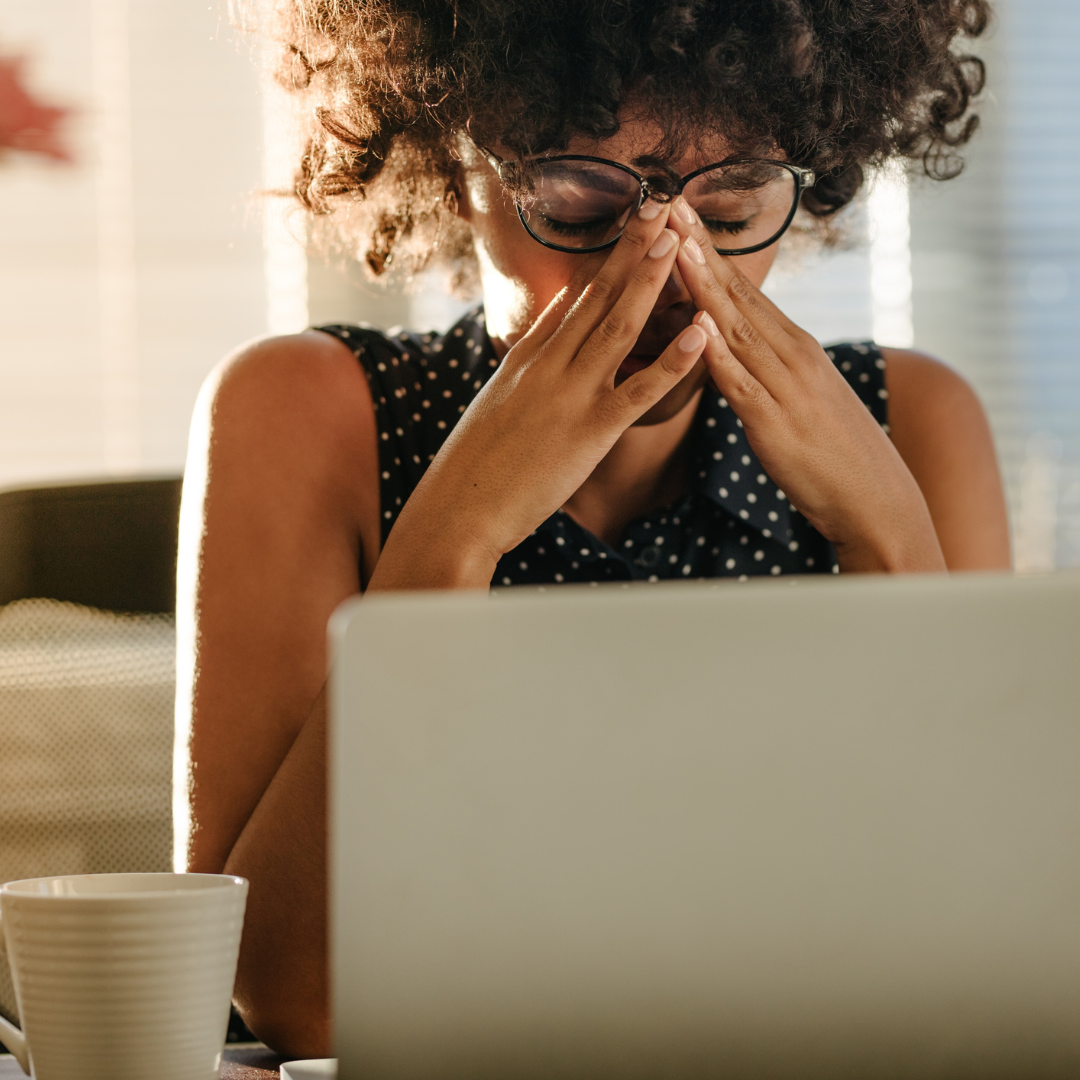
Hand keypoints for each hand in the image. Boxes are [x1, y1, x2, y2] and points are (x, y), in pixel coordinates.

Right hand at [367, 202, 709, 590]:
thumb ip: (528, 358)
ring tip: (678, 240)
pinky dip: (673, 360)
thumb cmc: (475, 464)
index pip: (575, 298)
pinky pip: (640, 390)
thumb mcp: (498, 400)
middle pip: (598, 296)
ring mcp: (570, 394)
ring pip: (619, 327)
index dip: (608, 259)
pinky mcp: (590, 431)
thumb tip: (553, 320)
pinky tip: (701, 333)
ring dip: (651, 281)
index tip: (633, 223)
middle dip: (632, 248)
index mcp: (528, 357)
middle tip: (662, 204)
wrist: (458, 509)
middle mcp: (549, 365)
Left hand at [668, 198, 944, 573]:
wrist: (875, 500)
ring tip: (676, 246)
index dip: (708, 250)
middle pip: (738, 294)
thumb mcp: (801, 396)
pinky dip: (719, 355)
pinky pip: (742, 385)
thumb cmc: (833, 452)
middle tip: (667, 202)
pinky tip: (698, 328)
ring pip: (737, 328)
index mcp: (794, 347)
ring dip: (704, 286)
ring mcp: (786, 387)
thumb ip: (768, 367)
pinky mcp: (775, 425)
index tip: (679, 212)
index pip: (744, 289)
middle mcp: (792, 356)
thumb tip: (735, 344)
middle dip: (699, 248)